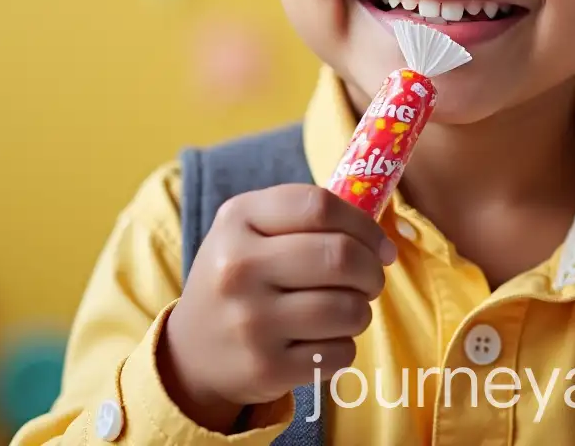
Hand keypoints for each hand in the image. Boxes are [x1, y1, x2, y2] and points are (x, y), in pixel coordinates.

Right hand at [157, 184, 396, 432]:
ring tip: (349, 309)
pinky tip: (326, 340)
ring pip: (347, 308)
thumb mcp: (251, 228)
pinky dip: (345, 346)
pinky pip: (339, 353)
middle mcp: (238, 267)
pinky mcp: (265, 368)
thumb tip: (383, 241)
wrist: (192, 350)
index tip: (381, 244)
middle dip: (372, 270)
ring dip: (362, 310)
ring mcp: (250, 321)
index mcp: (238, 218)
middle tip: (372, 279)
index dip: (364, 224)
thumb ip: (307, 217)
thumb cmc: (240, 275)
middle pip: (339, 256)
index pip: (319, 206)